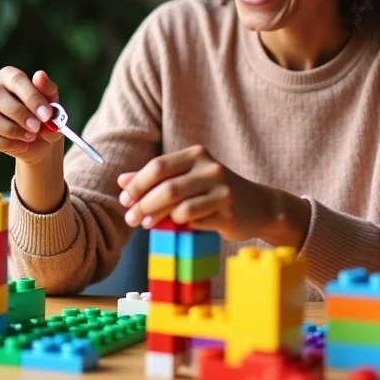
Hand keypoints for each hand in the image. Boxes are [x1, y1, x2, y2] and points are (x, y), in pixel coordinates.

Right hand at [0, 67, 62, 165]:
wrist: (42, 142)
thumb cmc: (45, 117)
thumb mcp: (53, 104)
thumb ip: (48, 90)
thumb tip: (39, 75)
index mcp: (9, 77)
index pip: (15, 78)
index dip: (31, 96)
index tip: (47, 114)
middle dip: (19, 113)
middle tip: (37, 127)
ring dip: (13, 131)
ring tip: (31, 136)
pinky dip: (7, 145)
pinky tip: (21, 145)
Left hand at [116, 144, 276, 242]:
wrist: (258, 206)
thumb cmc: (215, 192)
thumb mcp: (187, 178)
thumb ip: (156, 178)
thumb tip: (122, 180)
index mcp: (196, 154)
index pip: (158, 166)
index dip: (137, 183)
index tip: (124, 198)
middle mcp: (210, 167)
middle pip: (166, 186)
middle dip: (143, 203)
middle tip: (130, 217)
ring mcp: (221, 188)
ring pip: (179, 205)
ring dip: (157, 216)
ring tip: (146, 224)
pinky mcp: (228, 210)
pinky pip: (194, 219)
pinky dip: (181, 224)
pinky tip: (178, 225)